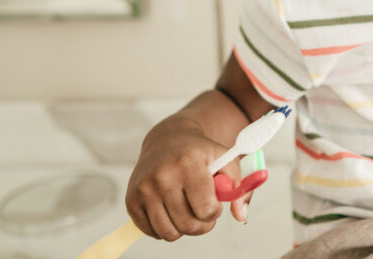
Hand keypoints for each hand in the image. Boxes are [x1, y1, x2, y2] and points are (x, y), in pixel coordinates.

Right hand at [126, 118, 254, 240]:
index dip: (215, 211)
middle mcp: (162, 176)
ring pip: (169, 234)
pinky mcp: (131, 200)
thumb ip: (240, 188)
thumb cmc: (201, 153)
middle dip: (202, 224)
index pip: (206, 208)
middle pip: (188, 225)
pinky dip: (165, 227)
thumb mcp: (226, 161)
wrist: (168, 139)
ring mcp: (144, 189)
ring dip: (183, 227)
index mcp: (188, 163)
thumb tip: (241, 216)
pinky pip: (152, 232)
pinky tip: (170, 208)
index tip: (214, 202)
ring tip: (187, 208)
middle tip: (203, 210)